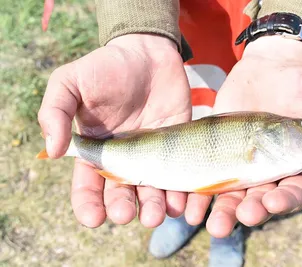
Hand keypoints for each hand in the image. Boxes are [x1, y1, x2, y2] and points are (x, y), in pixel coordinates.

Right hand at [38, 34, 191, 227]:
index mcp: (96, 150)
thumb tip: (52, 151)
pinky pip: (180, 175)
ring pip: (152, 191)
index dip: (88, 205)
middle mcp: (124, 158)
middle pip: (121, 194)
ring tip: (155, 215)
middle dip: (122, 208)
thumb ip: (55, 112)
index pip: (88, 186)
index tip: (94, 218)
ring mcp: (153, 155)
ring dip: (152, 208)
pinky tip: (180, 203)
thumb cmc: (106, 66)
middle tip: (126, 213)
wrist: (149, 52)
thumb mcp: (70, 82)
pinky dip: (180, 193)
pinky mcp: (178, 147)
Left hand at [183, 36, 301, 236]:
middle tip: (240, 217)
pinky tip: (188, 203)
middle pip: (258, 201)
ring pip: (230, 195)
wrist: (271, 67)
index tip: (273, 202)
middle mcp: (267, 172)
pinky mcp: (217, 152)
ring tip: (211, 223)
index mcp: (295, 167)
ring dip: (221, 211)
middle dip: (250, 211)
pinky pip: (206, 175)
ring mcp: (240, 164)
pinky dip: (197, 191)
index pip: (292, 193)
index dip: (284, 201)